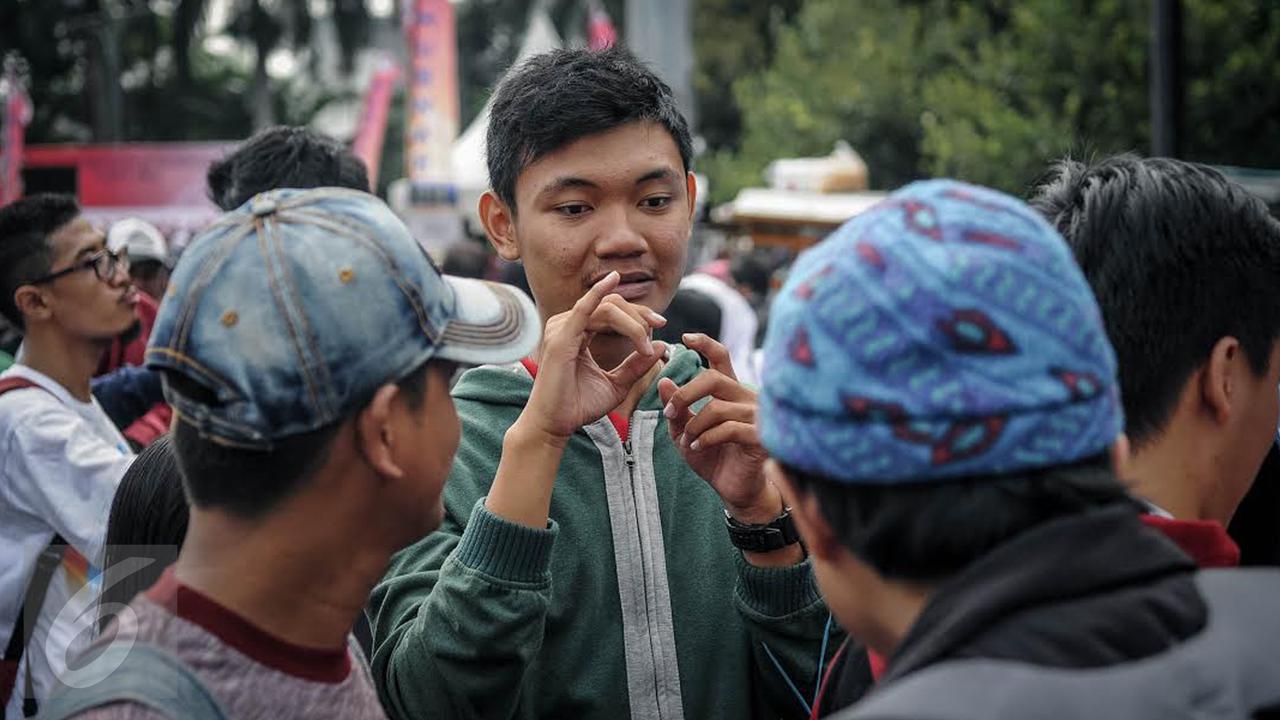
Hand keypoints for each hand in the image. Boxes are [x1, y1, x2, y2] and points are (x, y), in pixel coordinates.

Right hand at [521, 271, 666, 442]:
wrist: (555, 425)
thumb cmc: (579, 406)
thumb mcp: (617, 384)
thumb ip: (636, 365)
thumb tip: (662, 346)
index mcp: (578, 332)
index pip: (612, 310)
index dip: (638, 315)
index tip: (660, 325)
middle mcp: (567, 325)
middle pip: (611, 305)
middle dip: (639, 314)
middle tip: (660, 324)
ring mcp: (562, 329)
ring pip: (606, 309)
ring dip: (632, 324)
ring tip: (645, 346)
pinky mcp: (561, 338)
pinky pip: (584, 309)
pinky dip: (598, 293)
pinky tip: (613, 280)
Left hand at [658, 333, 777, 522]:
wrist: (735, 490)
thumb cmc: (713, 458)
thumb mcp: (685, 433)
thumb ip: (676, 409)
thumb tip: (663, 381)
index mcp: (730, 392)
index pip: (721, 358)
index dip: (705, 344)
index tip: (684, 337)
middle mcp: (747, 398)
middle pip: (714, 379)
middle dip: (686, 393)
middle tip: (670, 410)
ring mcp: (757, 416)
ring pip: (718, 408)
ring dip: (694, 425)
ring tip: (687, 441)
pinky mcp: (761, 436)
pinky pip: (729, 428)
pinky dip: (706, 438)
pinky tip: (697, 448)